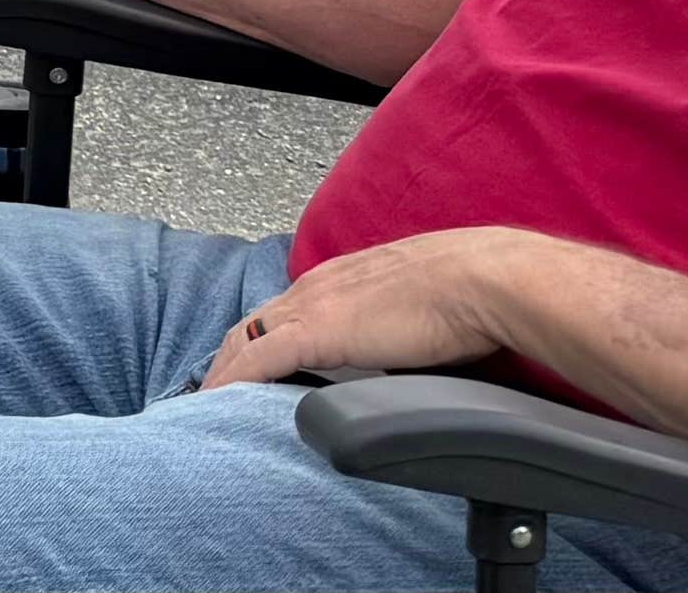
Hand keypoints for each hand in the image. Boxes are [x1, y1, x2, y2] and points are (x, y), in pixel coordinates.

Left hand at [201, 225, 574, 389]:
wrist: (483, 280)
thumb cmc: (469, 295)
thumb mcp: (417, 308)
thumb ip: (397, 325)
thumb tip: (407, 355)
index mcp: (339, 280)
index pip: (280, 312)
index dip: (257, 340)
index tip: (243, 368)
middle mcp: (315, 288)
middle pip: (251, 326)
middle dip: (227, 359)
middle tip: (209, 392)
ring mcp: (312, 308)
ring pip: (244, 342)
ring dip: (222, 374)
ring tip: (204, 407)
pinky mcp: (317, 332)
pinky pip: (258, 361)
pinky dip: (232, 383)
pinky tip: (216, 404)